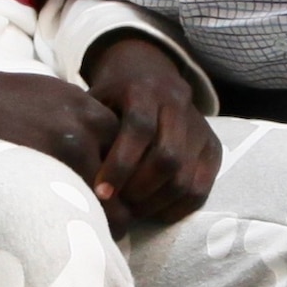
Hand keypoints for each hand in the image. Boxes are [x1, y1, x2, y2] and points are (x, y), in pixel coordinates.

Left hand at [75, 31, 222, 230]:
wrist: (150, 74)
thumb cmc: (112, 98)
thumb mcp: (96, 102)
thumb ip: (90, 132)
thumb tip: (73, 178)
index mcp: (145, 89)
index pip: (138, 129)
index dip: (119, 165)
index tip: (100, 192)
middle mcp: (178, 104)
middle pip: (167, 157)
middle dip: (139, 190)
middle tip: (118, 206)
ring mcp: (200, 127)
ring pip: (184, 177)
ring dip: (156, 203)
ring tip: (132, 211)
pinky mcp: (213, 148)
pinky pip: (200, 189)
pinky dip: (177, 208)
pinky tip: (154, 212)